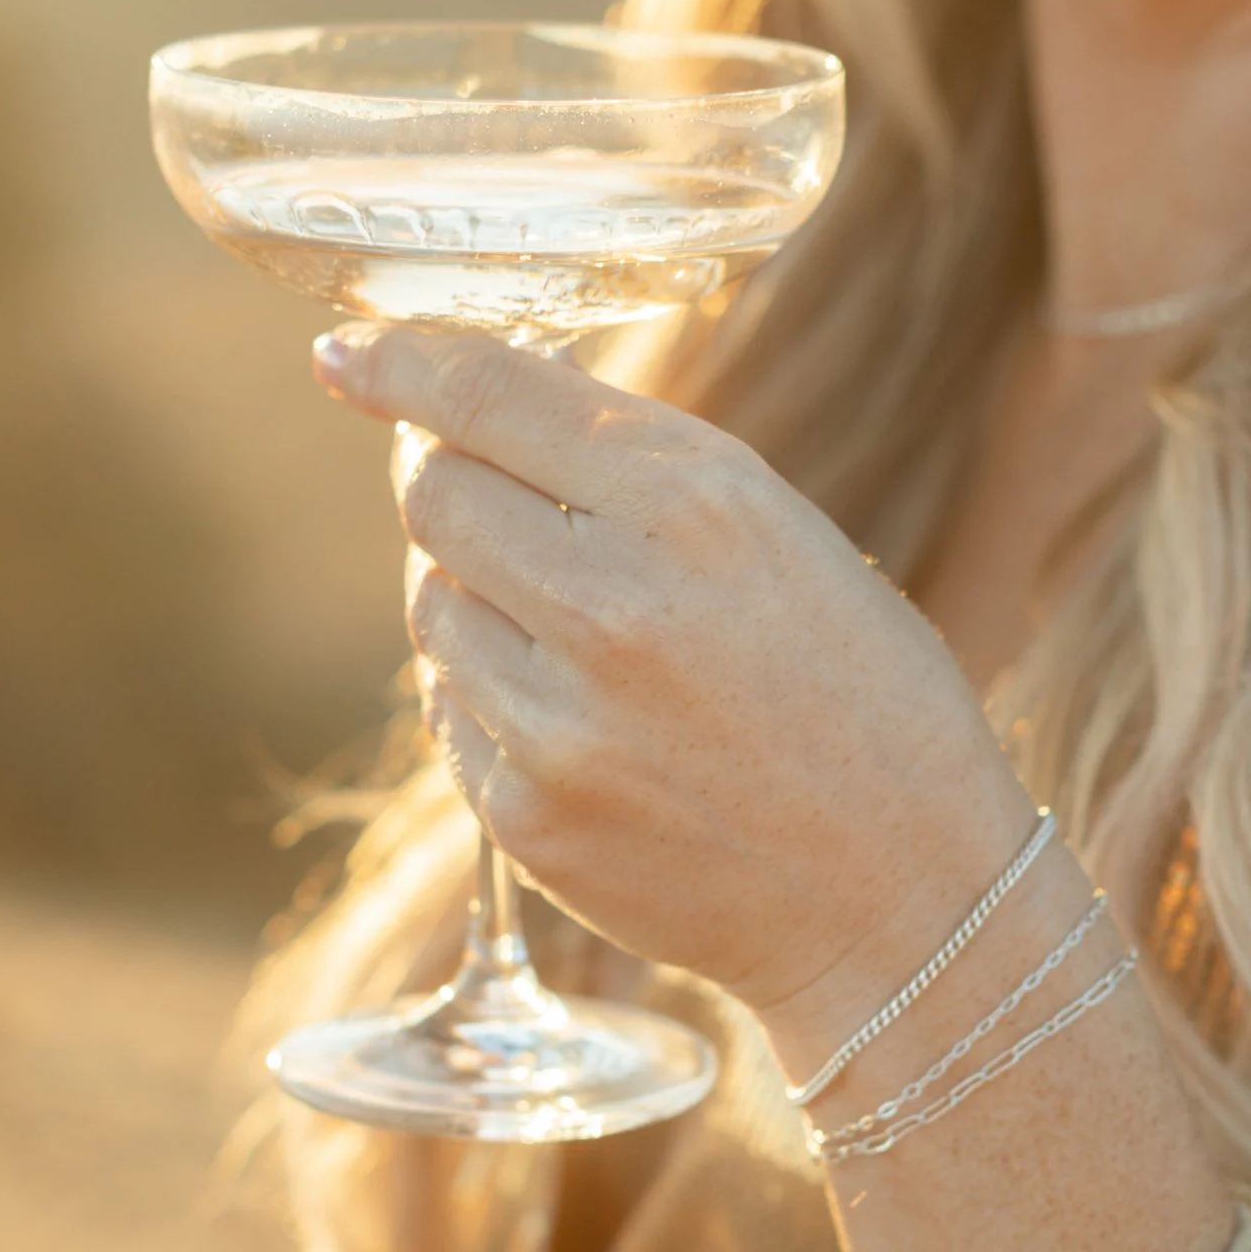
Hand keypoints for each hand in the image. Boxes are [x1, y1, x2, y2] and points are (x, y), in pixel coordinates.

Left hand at [313, 324, 1029, 1035]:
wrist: (901, 898)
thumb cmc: (859, 697)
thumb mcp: (783, 535)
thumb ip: (638, 464)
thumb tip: (482, 403)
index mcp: (698, 506)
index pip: (490, 397)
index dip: (400, 362)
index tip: (349, 353)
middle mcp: (615, 606)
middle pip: (432, 495)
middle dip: (448, 483)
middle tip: (501, 503)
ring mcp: (560, 723)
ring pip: (430, 605)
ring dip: (477, 597)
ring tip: (584, 636)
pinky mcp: (528, 817)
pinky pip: (452, 712)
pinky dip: (495, 699)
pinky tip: (588, 724)